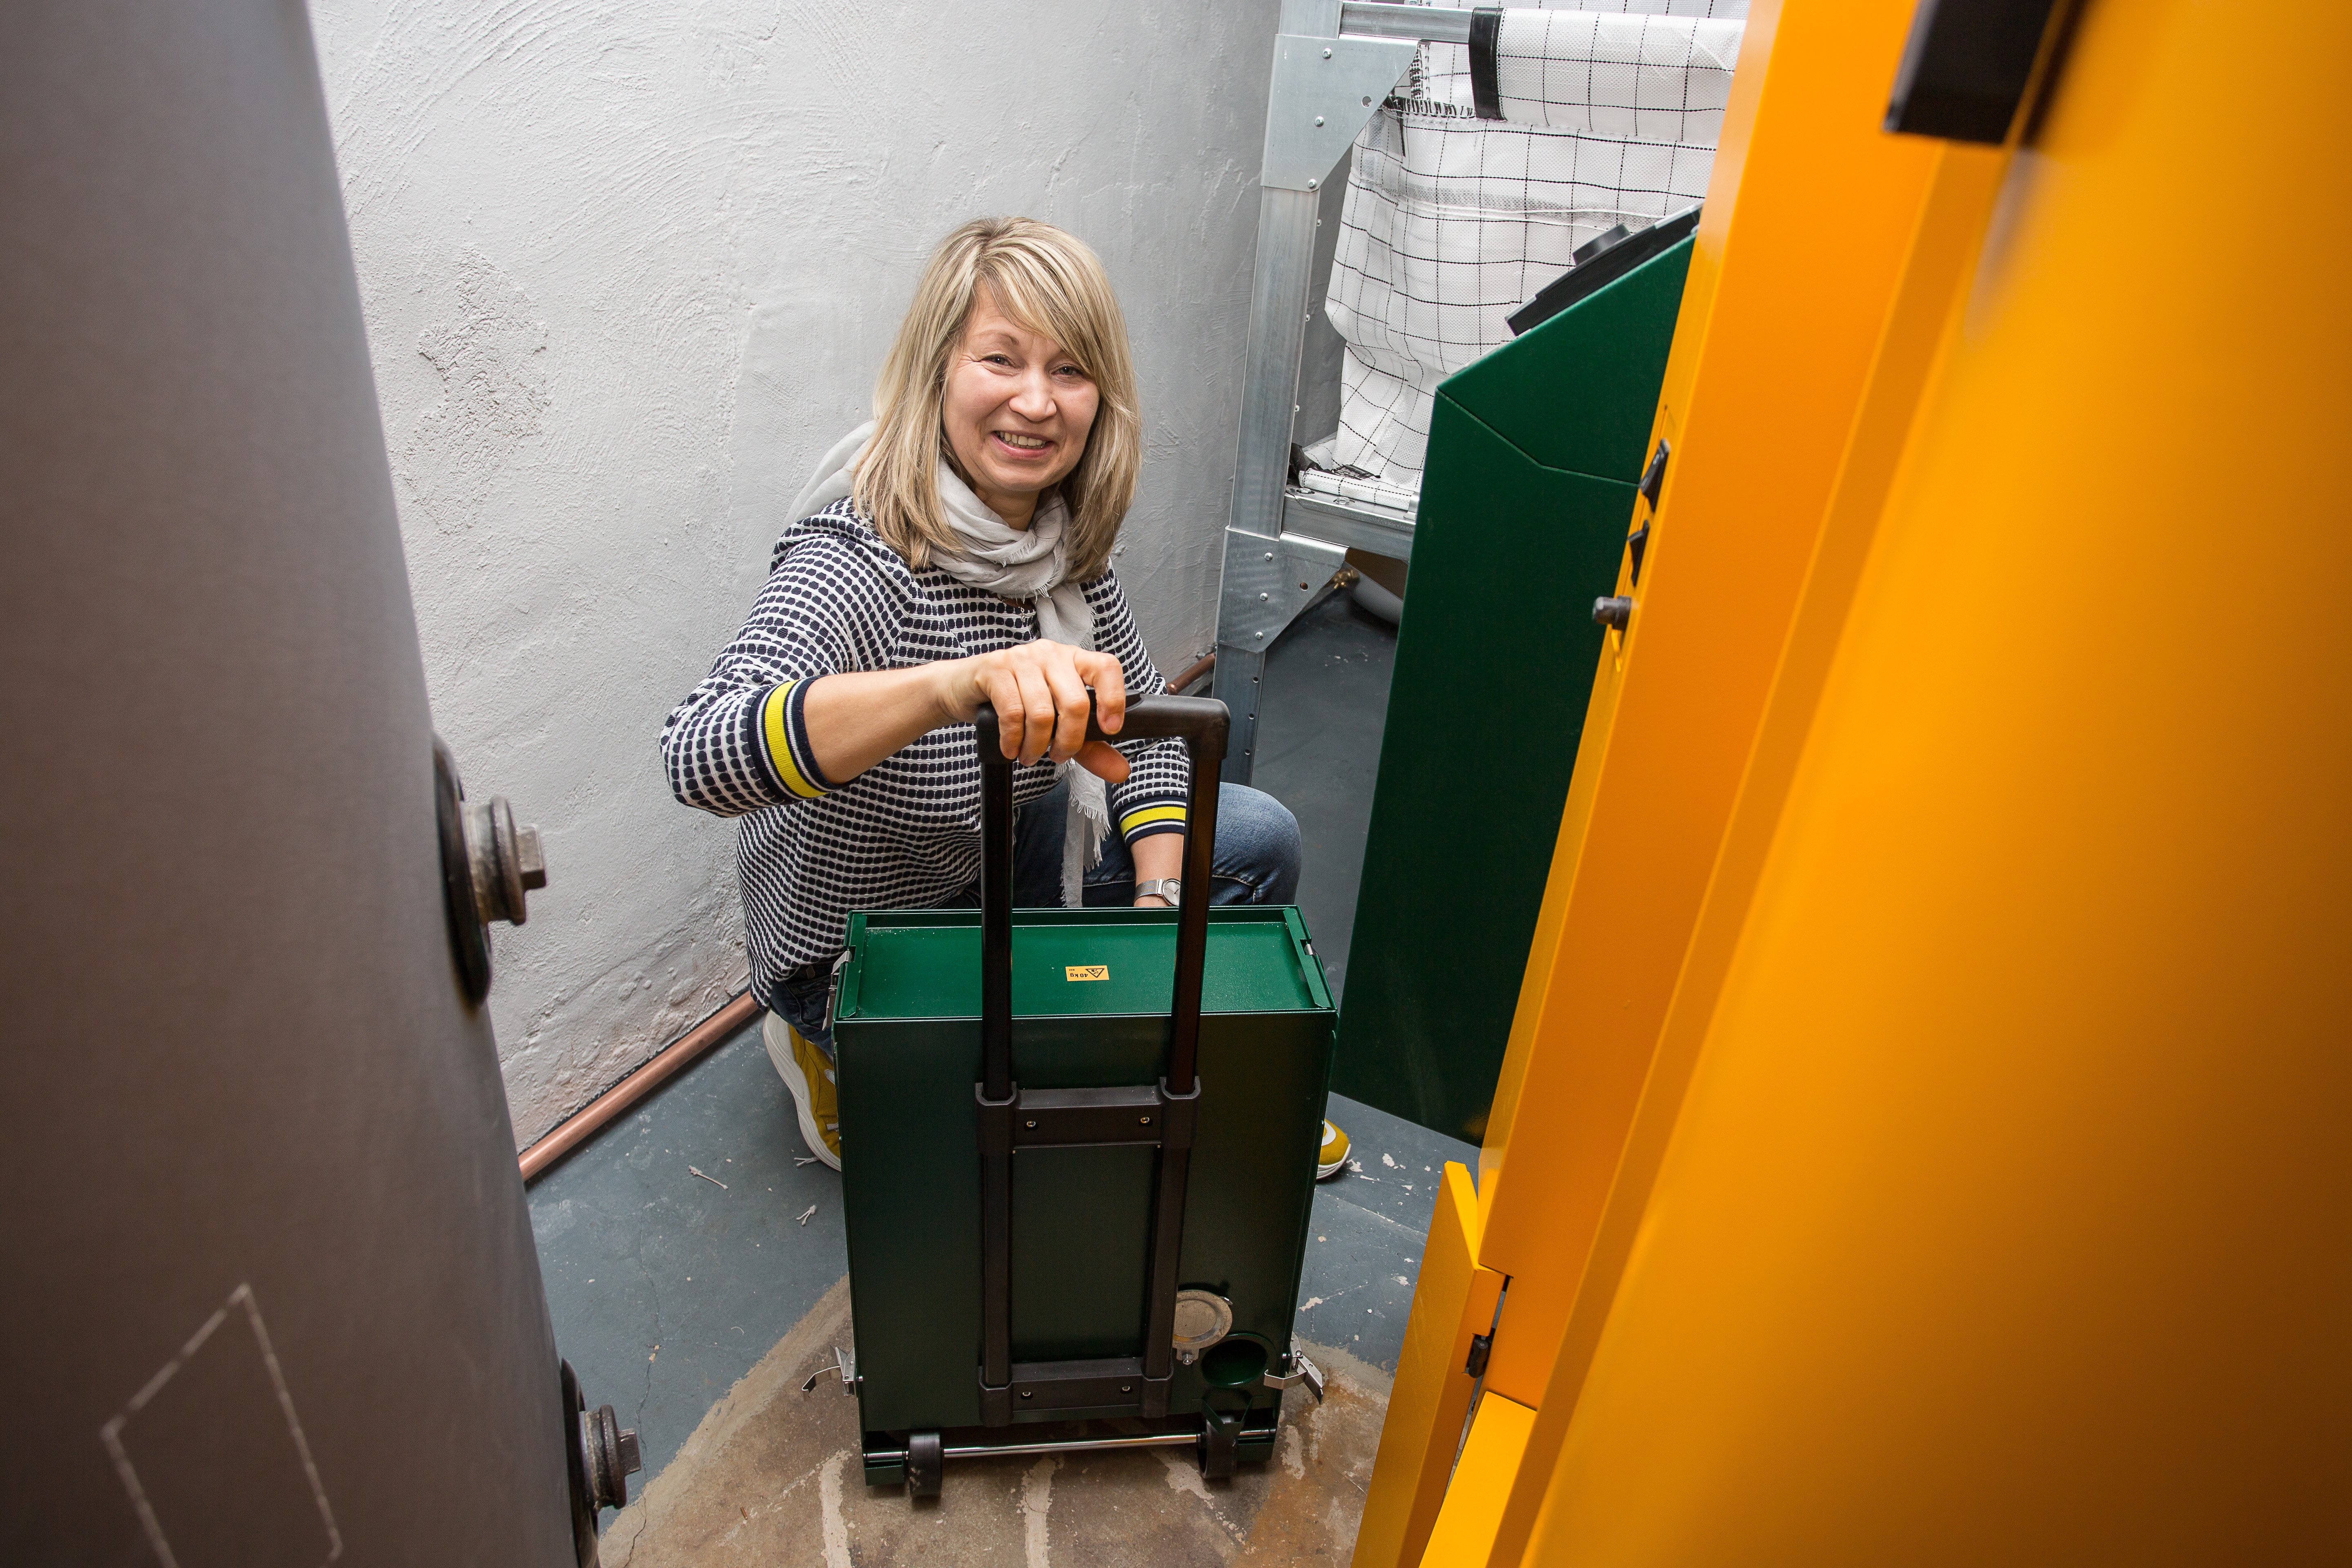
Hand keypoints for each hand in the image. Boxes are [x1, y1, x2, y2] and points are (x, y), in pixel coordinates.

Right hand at [936, 640, 1130, 781]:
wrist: (964, 689)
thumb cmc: (1016, 703)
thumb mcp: (1059, 727)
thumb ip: (1091, 747)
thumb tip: (1120, 772)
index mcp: (1073, 660)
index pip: (1106, 667)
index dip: (1114, 699)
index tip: (1110, 729)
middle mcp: (1051, 653)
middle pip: (1075, 702)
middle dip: (1069, 741)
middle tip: (1057, 756)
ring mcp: (1022, 658)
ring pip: (1042, 712)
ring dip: (1037, 746)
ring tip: (1029, 755)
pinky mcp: (995, 668)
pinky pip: (1012, 712)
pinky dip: (1013, 740)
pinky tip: (1011, 748)